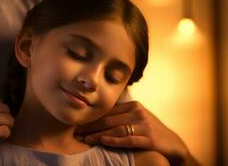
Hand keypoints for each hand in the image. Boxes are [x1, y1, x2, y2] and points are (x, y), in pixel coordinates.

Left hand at [75, 101, 196, 164]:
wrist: (172, 142)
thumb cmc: (150, 129)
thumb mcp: (137, 117)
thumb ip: (122, 114)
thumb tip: (99, 116)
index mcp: (133, 106)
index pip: (108, 112)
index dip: (92, 118)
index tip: (79, 123)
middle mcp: (138, 113)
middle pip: (109, 119)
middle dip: (91, 126)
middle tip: (77, 131)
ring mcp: (144, 125)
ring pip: (116, 129)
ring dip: (99, 134)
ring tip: (85, 138)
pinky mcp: (149, 138)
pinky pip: (128, 139)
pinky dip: (115, 140)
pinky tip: (103, 141)